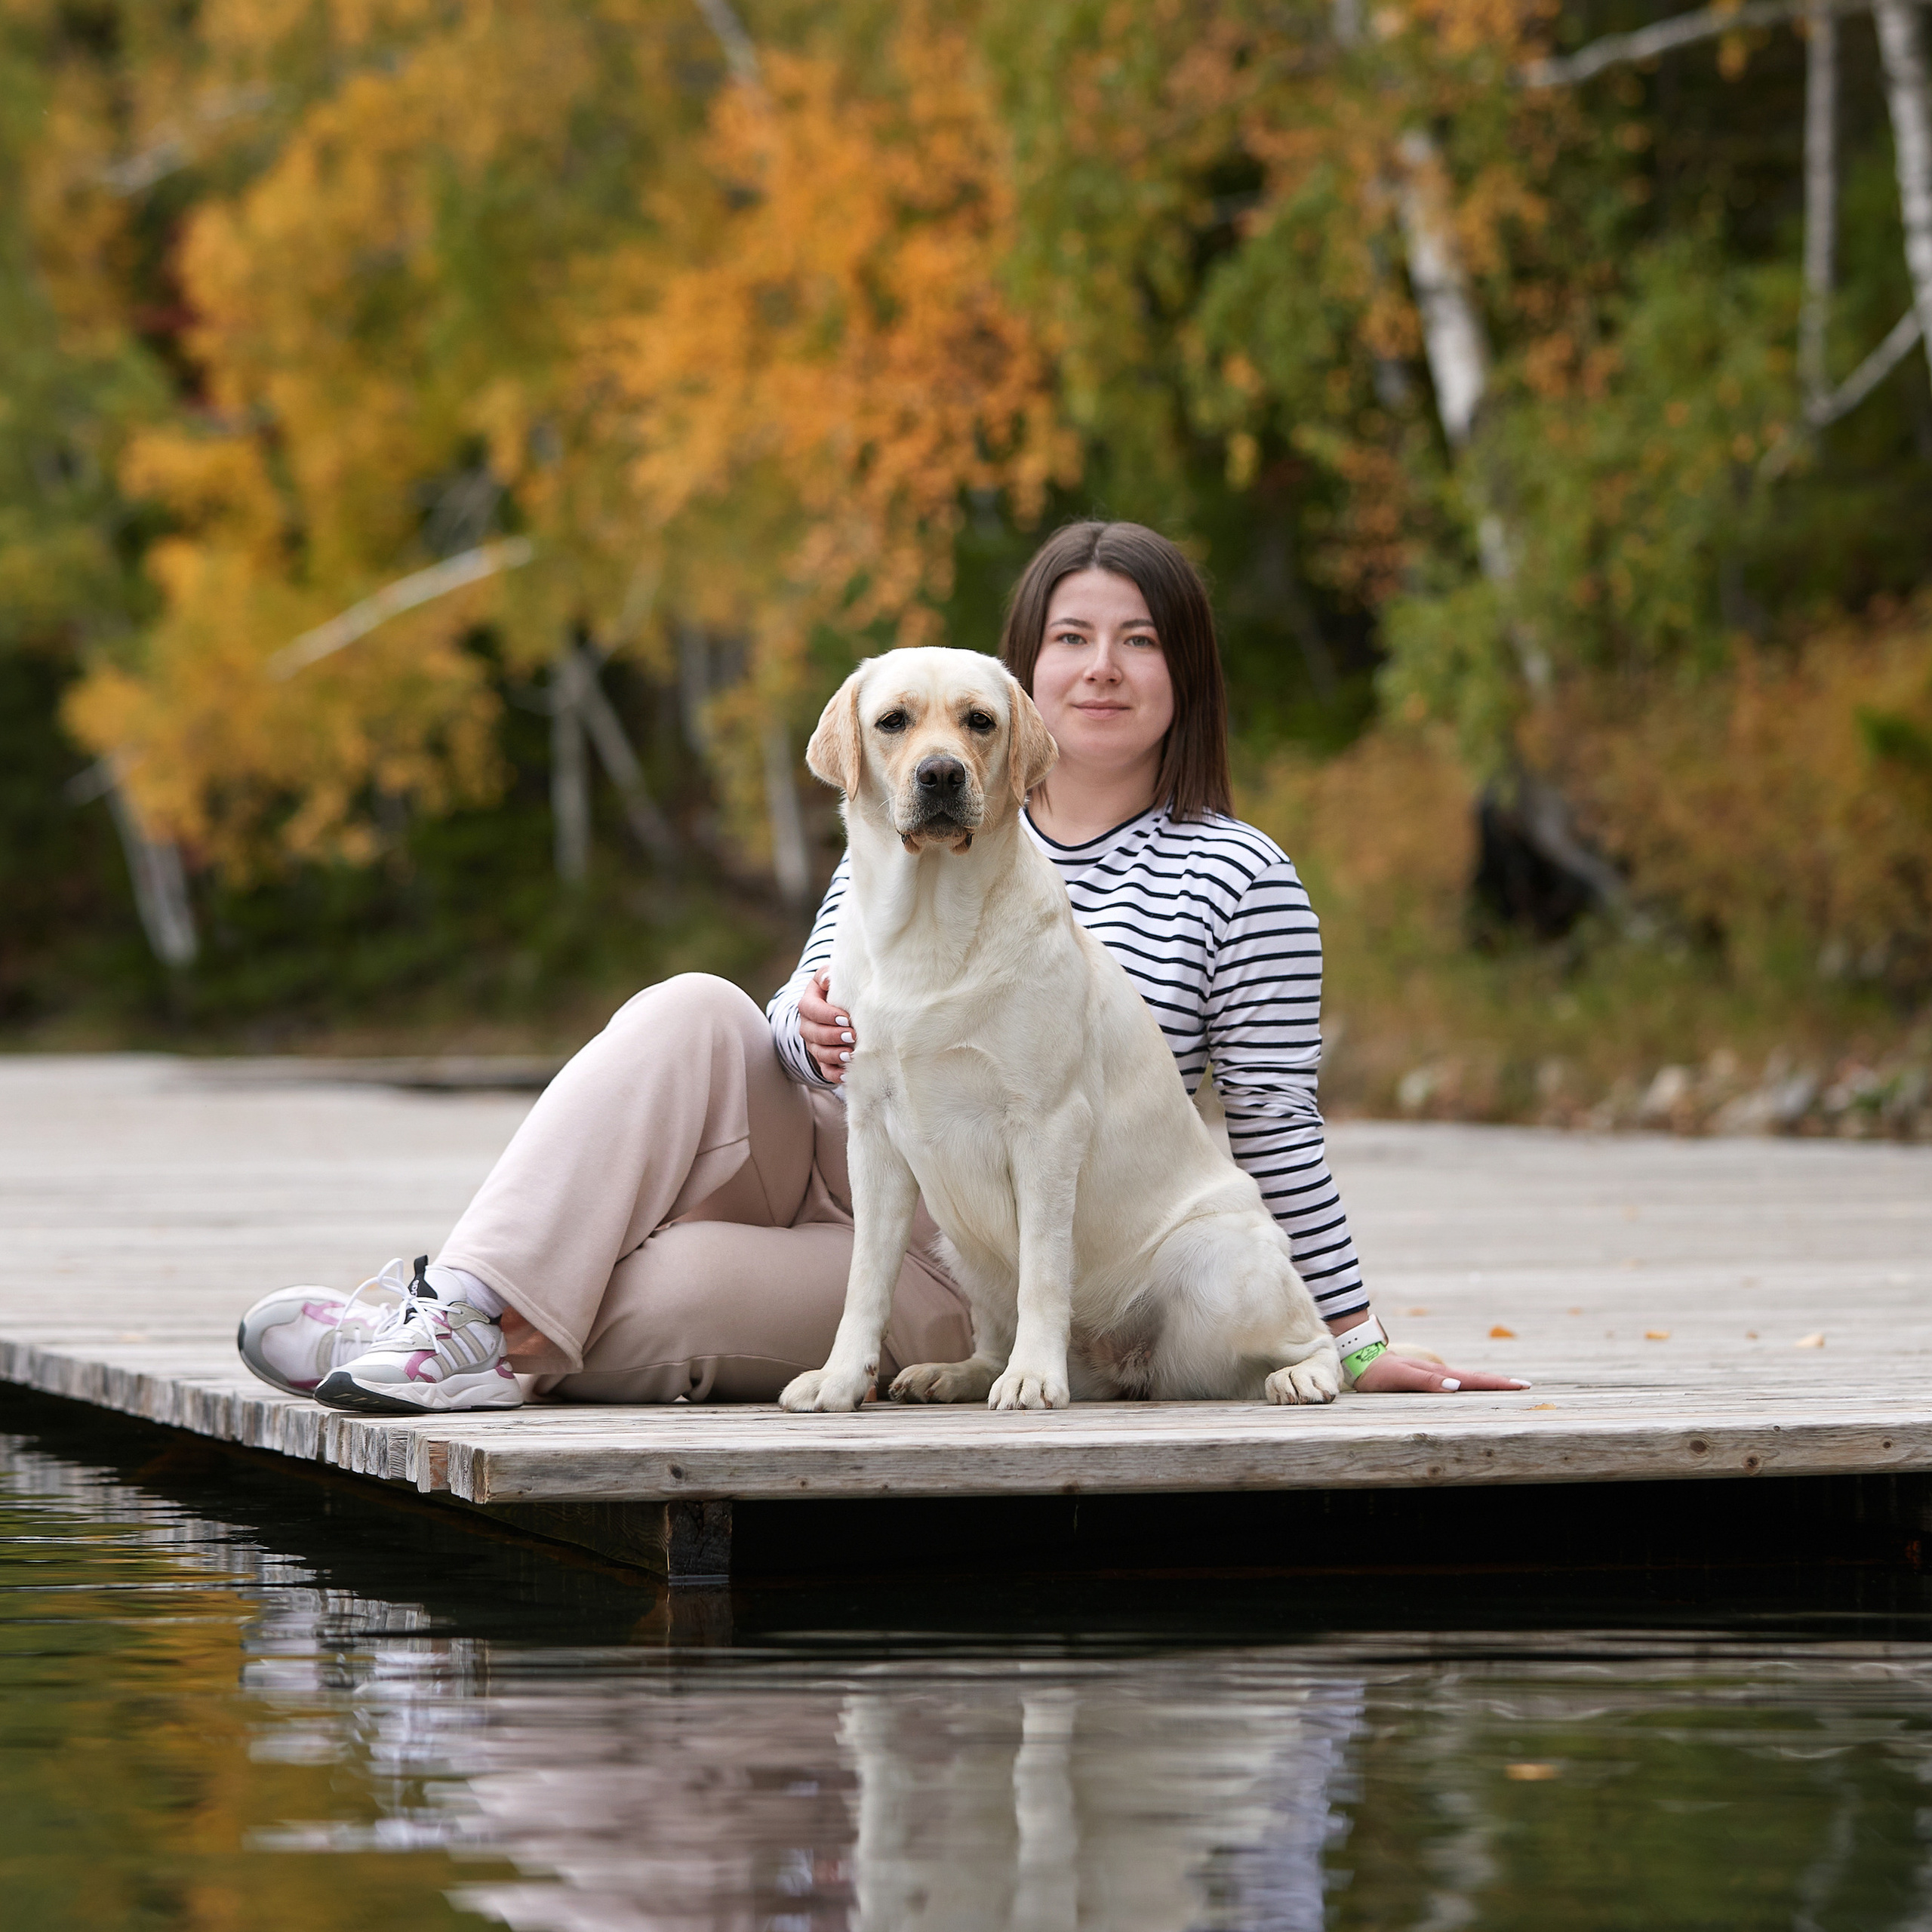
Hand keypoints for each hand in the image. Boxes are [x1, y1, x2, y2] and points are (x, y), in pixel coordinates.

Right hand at [798, 969, 855, 1084]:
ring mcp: (814, 1044)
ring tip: (850, 1055)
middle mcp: (808, 1026)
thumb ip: (827, 974)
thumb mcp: (830, 976)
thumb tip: (828, 980)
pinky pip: (825, 1070)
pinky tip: (847, 1074)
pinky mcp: (823, 1059)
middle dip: (833, 1036)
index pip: (811, 1009)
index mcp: (808, 1004)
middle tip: (852, 1036)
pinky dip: (834, 1074)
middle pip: (814, 1034)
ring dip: (834, 1056)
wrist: (838, 1007)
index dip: (827, 1015)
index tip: (846, 1018)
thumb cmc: (837, 988)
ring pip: (819, 1053)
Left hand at [1352, 1348, 1530, 1394]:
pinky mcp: (1428, 1376)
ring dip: (1489, 1382)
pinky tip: (1475, 1388)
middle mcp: (1440, 1372)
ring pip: (1468, 1378)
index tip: (1520, 1385)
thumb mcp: (1401, 1377)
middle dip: (1500, 1382)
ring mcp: (1435, 1373)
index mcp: (1437, 1374)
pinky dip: (1472, 1383)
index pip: (1473, 1379)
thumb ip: (1426, 1382)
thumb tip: (1456, 1386)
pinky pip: (1456, 1380)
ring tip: (1509, 1386)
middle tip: (1525, 1386)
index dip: (1497, 1383)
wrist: (1362, 1358)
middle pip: (1475, 1377)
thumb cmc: (1380, 1373)